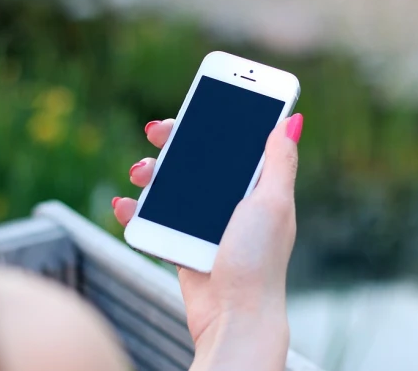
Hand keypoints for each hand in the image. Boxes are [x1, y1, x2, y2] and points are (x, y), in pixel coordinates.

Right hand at [112, 115, 302, 370]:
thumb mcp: (273, 204)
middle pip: (196, 158)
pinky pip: (154, 218)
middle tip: (156, 132)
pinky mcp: (182, 243)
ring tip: (138, 173)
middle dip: (173, 141)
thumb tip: (292, 120)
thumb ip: (279, 162)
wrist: (233, 316)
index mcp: (256, 187)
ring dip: (150, 173)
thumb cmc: (258, 260)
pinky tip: (125, 205)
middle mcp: (230, 201)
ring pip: (170, 184)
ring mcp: (203, 222)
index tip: (196, 102)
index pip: (234, 143)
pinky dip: (135, 210)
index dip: (215, 120)